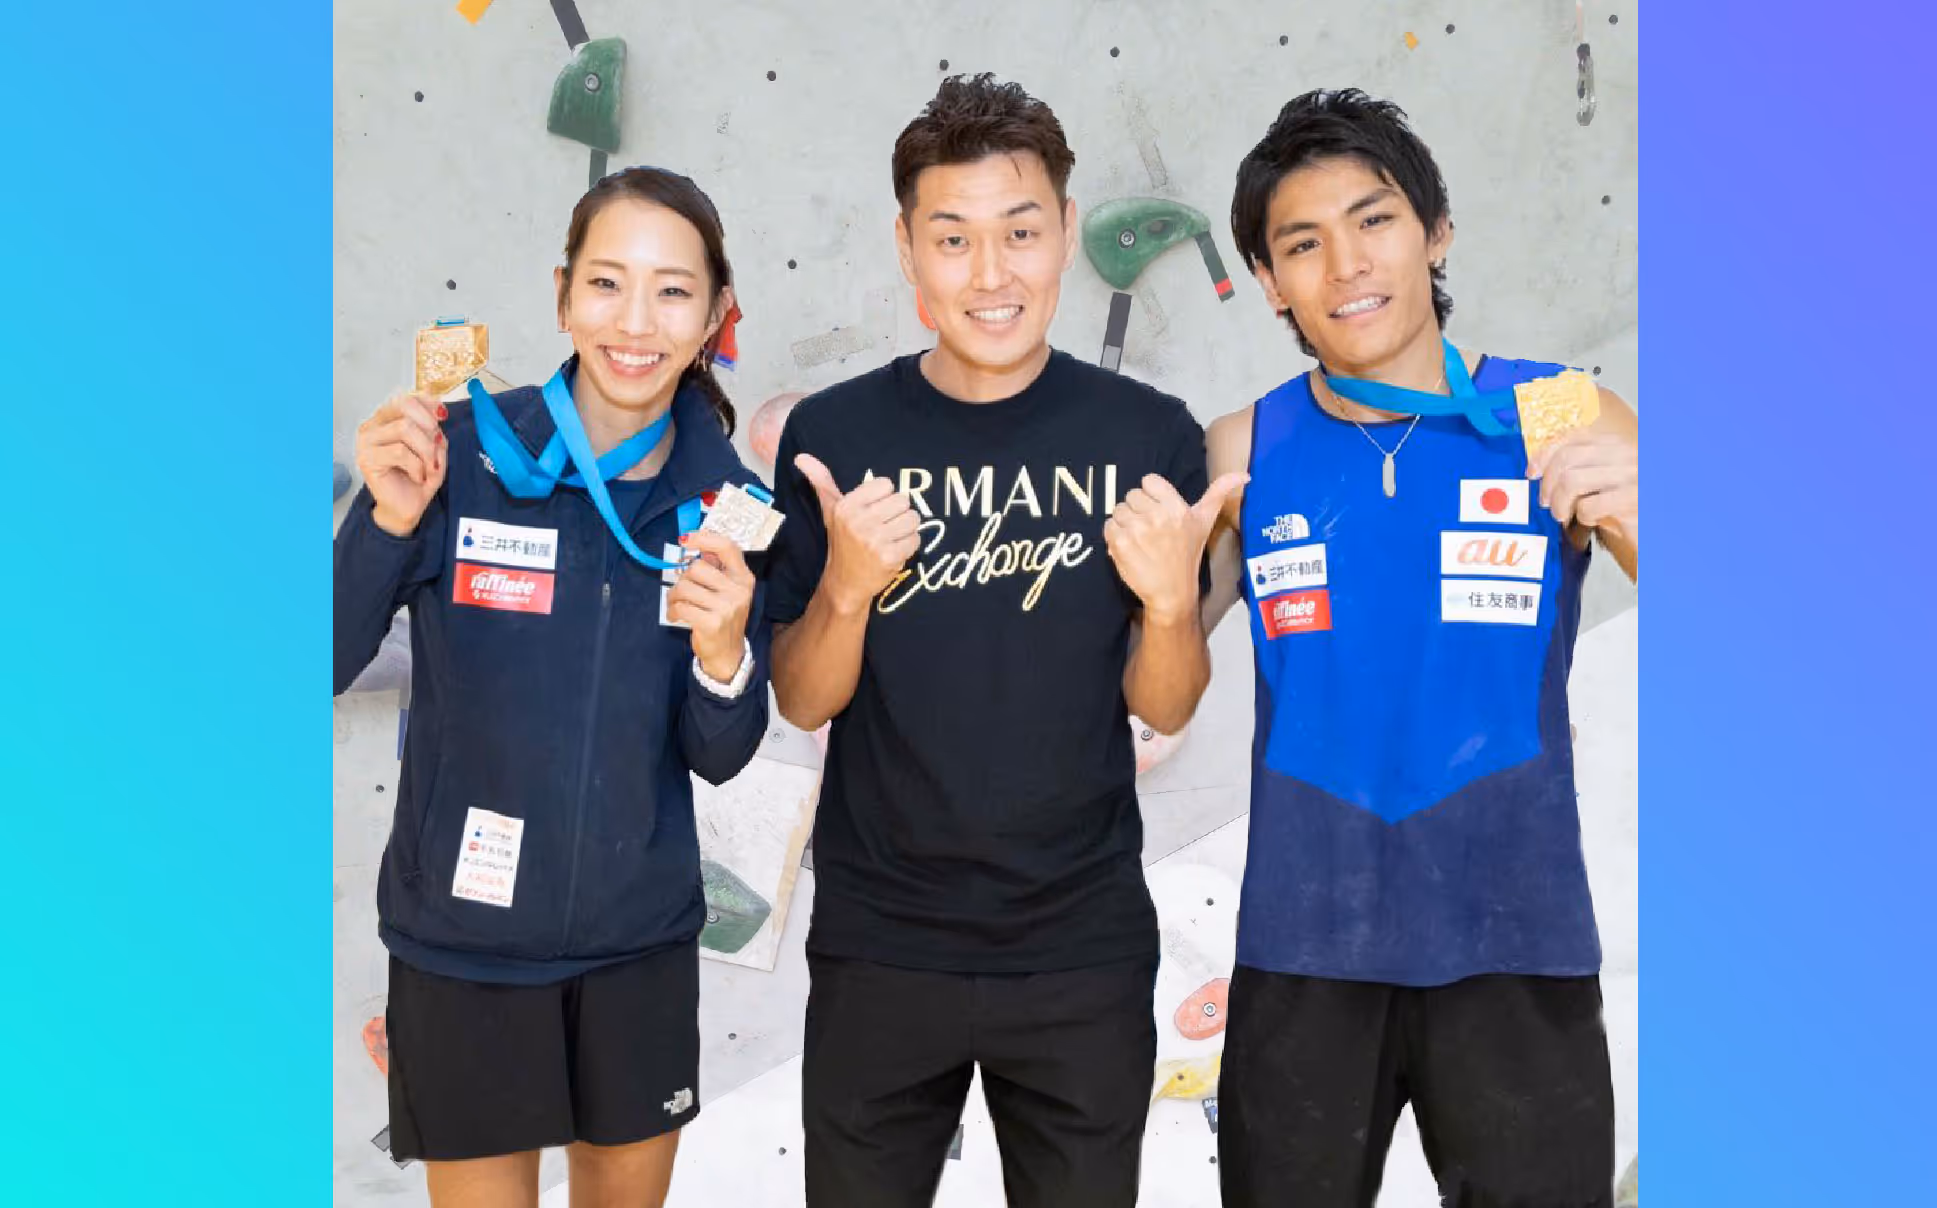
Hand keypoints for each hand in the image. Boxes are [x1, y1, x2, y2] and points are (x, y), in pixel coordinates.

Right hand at [355, 392, 447, 536]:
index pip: (405, 397)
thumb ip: (435, 428)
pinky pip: (400, 452)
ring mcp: (367, 442)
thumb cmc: (419, 477)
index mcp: (386, 419)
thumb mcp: (435, 448)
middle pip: (403, 405)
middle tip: (436, 446)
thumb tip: (438, 410)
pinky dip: (417, 466)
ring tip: (429, 468)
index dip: (427, 402)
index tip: (442, 416)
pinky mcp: (367, 459)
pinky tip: (417, 477)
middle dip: (428, 425)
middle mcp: (373, 426)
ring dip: (426, 450)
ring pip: (404, 428)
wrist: (408, 508)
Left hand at [667, 529, 756, 680]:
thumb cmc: (723, 619)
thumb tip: (697, 547)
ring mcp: (726, 607)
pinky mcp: (712, 623)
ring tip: (677, 604)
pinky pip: (681, 606)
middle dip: (682, 579)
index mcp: (744, 578)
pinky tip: (675, 616)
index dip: (704, 538)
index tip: (685, 539)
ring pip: (685, 587)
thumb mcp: (727, 592)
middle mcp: (738, 591)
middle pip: (696, 568)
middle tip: (681, 592)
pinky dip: (672, 611)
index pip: (727, 548)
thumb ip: (716, 570)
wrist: (728, 654)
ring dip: (673, 596)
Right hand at [795, 453, 921, 612]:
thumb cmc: (841, 541)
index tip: (873, 511)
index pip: (887, 484)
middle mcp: (859, 521)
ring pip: (913, 519)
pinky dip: (908, 546)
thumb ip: (821, 481)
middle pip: (903, 500)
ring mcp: (876, 540)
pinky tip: (893, 551)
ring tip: (889, 538)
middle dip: (897, 514)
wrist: (844, 582)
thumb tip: (801, 456)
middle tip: (883, 527)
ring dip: (905, 530)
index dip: (884, 498)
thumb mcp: (830, 510)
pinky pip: (915, 539)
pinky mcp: (890, 557)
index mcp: (847, 506)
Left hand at [1104, 472, 1247, 624]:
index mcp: (1176, 508)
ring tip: (1140, 539)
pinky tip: (1129, 547)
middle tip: (1149, 529)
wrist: (1172, 592)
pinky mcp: (1119, 543)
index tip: (1157, 512)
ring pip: (1118, 510)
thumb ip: (1219, 493)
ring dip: (1125, 523)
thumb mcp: (1205, 522)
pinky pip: (1108, 526)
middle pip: (1131, 495)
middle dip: (1138, 510)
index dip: (1150, 496)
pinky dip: (1114, 535)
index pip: (1149, 481)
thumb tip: (1244, 475)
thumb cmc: (1188, 556)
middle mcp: (1156, 516)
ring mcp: (1136, 529)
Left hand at [1530, 428, 1636, 542]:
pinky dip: (1582, 517)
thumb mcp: (1605, 479)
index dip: (1546, 453)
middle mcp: (1627, 453)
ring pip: (1572, 481)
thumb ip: (1581, 467)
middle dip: (1548, 483)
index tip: (1532, 472)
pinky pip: (1588, 506)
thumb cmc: (1630, 505)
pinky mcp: (1633, 500)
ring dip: (1560, 502)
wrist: (1665, 530)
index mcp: (1618, 444)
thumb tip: (1541, 467)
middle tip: (1546, 501)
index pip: (1573, 437)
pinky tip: (1590, 520)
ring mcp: (1631, 475)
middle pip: (1567, 458)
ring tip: (1562, 514)